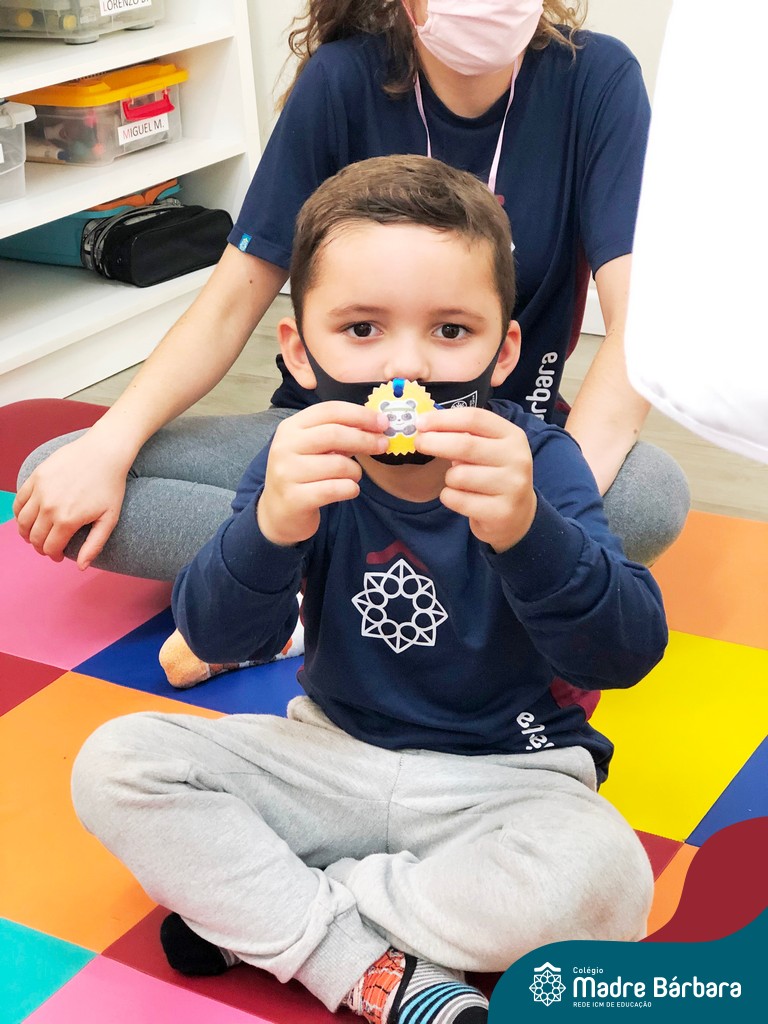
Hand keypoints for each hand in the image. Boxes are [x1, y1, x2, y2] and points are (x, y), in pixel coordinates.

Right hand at [13, 435, 128, 569]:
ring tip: (35, 535)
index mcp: (67, 520)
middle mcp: (49, 507)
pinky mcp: (36, 477)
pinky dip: (20, 513)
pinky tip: (28, 517)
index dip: (54, 555)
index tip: (59, 555)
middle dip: (40, 546)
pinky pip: (19, 501)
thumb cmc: (110, 486)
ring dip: (26, 533)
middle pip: (34, 537)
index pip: (50, 547)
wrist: (104, 452)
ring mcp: (40, 490)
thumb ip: (94, 545)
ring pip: (22, 521)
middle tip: (48, 547)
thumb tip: (80, 567)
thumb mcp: (109, 519)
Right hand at [257, 402, 388, 546]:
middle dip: (365, 439)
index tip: (382, 422)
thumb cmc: (303, 474)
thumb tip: (375, 425)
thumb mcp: (313, 448)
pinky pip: (337, 489)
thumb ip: (337, 434)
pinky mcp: (295, 498)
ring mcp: (287, 473)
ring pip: (339, 465)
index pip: (329, 410)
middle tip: (383, 444)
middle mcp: (284, 447)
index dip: (360, 414)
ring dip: (356, 471)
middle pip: (335, 434)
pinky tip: (348, 490)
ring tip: (353, 476)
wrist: (278, 512)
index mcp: (290, 427)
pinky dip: (351, 489)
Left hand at [415, 407, 536, 551]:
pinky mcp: (501, 512)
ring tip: (459, 482)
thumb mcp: (488, 449)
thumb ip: (463, 436)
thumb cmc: (493, 475)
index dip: (443, 419)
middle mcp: (517, 458)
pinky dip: (449, 497)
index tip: (420, 423)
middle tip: (419, 443)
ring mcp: (512, 487)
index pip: (474, 418)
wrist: (518, 515)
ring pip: (459, 475)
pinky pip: (457, 499)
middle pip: (465, 444)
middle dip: (434, 442)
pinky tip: (461, 498)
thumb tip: (425, 427)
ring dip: (449, 478)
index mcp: (512, 436)